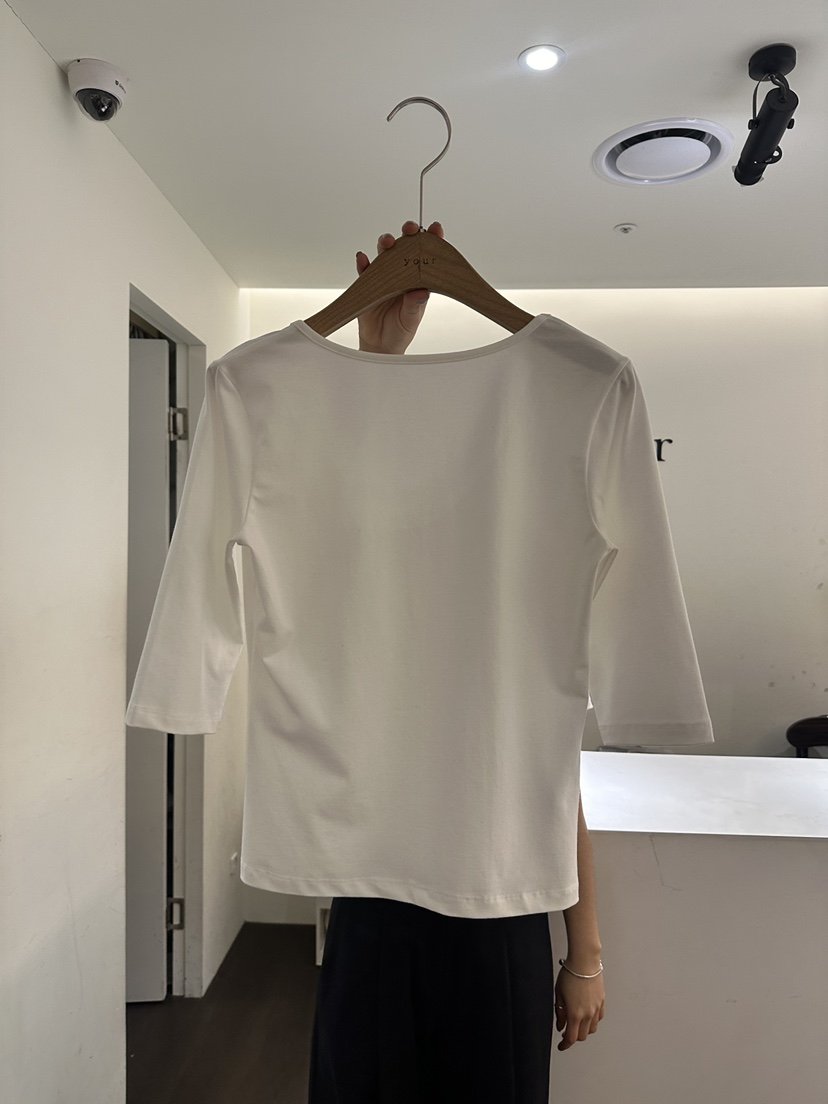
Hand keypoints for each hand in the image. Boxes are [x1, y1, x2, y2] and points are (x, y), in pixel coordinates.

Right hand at [355, 220, 443, 353]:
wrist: (380, 345)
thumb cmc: (401, 331)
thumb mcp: (411, 320)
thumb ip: (415, 305)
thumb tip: (421, 292)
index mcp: (418, 280)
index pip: (427, 256)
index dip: (432, 240)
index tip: (435, 228)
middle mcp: (402, 273)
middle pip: (405, 247)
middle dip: (408, 234)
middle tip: (410, 229)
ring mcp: (385, 276)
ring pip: (385, 253)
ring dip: (385, 244)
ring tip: (386, 243)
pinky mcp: (368, 283)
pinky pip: (364, 270)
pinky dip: (362, 263)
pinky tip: (362, 258)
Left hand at [554, 964, 605, 1051]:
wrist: (584, 961)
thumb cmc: (570, 974)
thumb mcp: (558, 994)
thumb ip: (559, 1013)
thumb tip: (560, 1025)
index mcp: (575, 1014)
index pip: (571, 1038)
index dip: (565, 1045)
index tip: (561, 1046)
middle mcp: (588, 1014)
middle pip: (582, 1036)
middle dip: (573, 1037)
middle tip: (566, 1032)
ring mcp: (596, 1008)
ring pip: (592, 1029)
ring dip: (584, 1030)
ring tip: (576, 1023)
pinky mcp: (602, 1001)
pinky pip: (599, 1018)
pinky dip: (592, 1021)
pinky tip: (587, 1016)